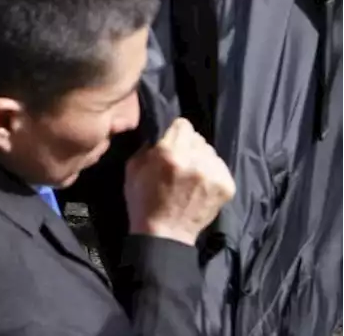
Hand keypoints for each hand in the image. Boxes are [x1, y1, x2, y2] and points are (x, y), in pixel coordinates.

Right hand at [124, 118, 235, 245]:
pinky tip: (201, 183)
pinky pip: (220, 166)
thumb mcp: (133, 169)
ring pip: (210, 152)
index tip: (172, 141)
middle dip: (188, 146)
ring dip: (201, 159)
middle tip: (180, 161)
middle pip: (197, 138)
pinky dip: (211, 172)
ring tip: (191, 174)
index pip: (183, 124)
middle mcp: (195, 160)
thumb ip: (147, 147)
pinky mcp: (226, 186)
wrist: (165, 235)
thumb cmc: (143, 201)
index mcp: (170, 153)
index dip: (175, 132)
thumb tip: (160, 135)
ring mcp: (214, 174)